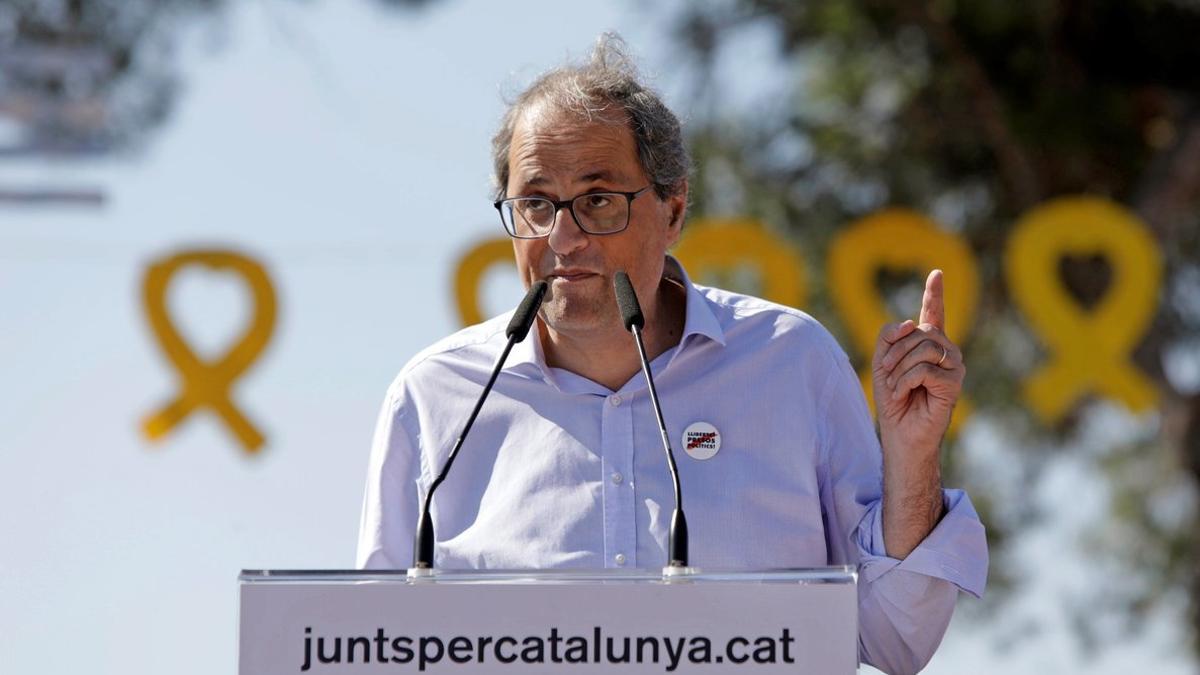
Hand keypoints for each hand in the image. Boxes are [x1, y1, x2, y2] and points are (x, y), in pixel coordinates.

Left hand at [872, 269, 964, 459]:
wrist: (900, 433)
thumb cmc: (893, 399)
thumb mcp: (883, 363)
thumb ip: (889, 337)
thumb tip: (911, 323)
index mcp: (928, 344)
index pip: (934, 313)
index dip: (935, 293)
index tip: (936, 273)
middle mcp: (945, 350)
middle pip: (919, 332)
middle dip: (895, 352)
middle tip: (888, 375)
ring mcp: (953, 365)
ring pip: (923, 348)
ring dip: (899, 369)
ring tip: (897, 387)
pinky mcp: (954, 382)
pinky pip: (924, 369)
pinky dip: (905, 382)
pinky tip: (904, 394)